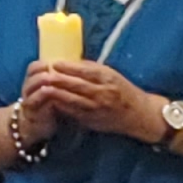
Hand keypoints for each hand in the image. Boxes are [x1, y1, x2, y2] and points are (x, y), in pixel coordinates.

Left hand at [21, 58, 162, 144]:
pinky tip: (52, 102)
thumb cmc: (123, 90)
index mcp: (108, 78)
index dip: (68, 67)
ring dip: (57, 94)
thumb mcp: (111, 74)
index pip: (85, 70)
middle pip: (77, 85)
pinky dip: (62, 107)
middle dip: (58, 80)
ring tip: (43, 89)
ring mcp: (97, 108)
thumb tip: (69, 63)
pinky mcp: (93, 120)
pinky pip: (74, 112)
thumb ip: (92, 69)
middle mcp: (103, 93)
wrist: (138, 114)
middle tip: (43, 75)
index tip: (53, 63)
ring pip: (73, 100)